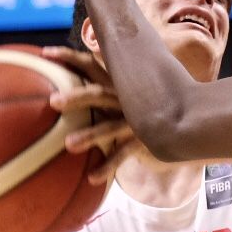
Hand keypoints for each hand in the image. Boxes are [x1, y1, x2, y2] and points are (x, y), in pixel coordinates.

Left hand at [44, 46, 139, 182]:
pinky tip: (92, 178)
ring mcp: (136, 119)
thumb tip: (63, 86)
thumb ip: (99, 87)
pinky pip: (123, 154)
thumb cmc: (142, 105)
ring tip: (68, 144)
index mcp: (116, 82)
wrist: (186, 120)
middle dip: (76, 96)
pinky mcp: (145, 140)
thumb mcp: (122, 91)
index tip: (45, 52)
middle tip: (52, 102)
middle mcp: (126, 97)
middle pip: (99, 93)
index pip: (91, 64)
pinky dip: (108, 166)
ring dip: (90, 135)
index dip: (69, 56)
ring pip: (110, 126)